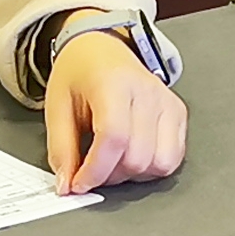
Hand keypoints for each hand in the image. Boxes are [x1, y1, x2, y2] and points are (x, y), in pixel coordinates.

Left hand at [44, 28, 186, 193]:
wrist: (100, 50)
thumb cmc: (79, 74)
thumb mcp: (56, 107)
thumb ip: (61, 149)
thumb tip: (67, 185)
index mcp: (113, 83)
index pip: (114, 137)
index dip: (95, 170)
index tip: (79, 183)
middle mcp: (147, 91)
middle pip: (138, 156)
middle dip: (110, 175)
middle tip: (91, 169)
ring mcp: (167, 101)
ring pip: (160, 162)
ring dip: (132, 174)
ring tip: (113, 161)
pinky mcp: (178, 112)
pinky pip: (174, 157)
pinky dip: (152, 167)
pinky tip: (133, 155)